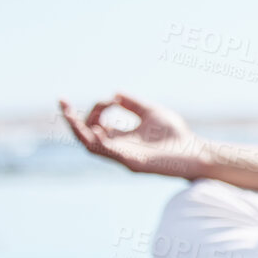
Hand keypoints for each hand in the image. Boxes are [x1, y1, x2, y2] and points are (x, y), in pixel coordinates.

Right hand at [58, 92, 205, 178]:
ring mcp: (123, 157)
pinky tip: (96, 129)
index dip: (97, 108)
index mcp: (120, 138)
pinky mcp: (133, 164)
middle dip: (71, 120)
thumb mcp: (152, 112)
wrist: (195, 153)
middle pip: (85, 136)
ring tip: (70, 116)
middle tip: (62, 103)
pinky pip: (110, 155)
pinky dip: (100, 142)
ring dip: (79, 131)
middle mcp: (117, 148)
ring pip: (91, 147)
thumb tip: (115, 94)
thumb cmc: (176, 136)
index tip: (112, 99)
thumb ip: (133, 104)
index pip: (95, 124)